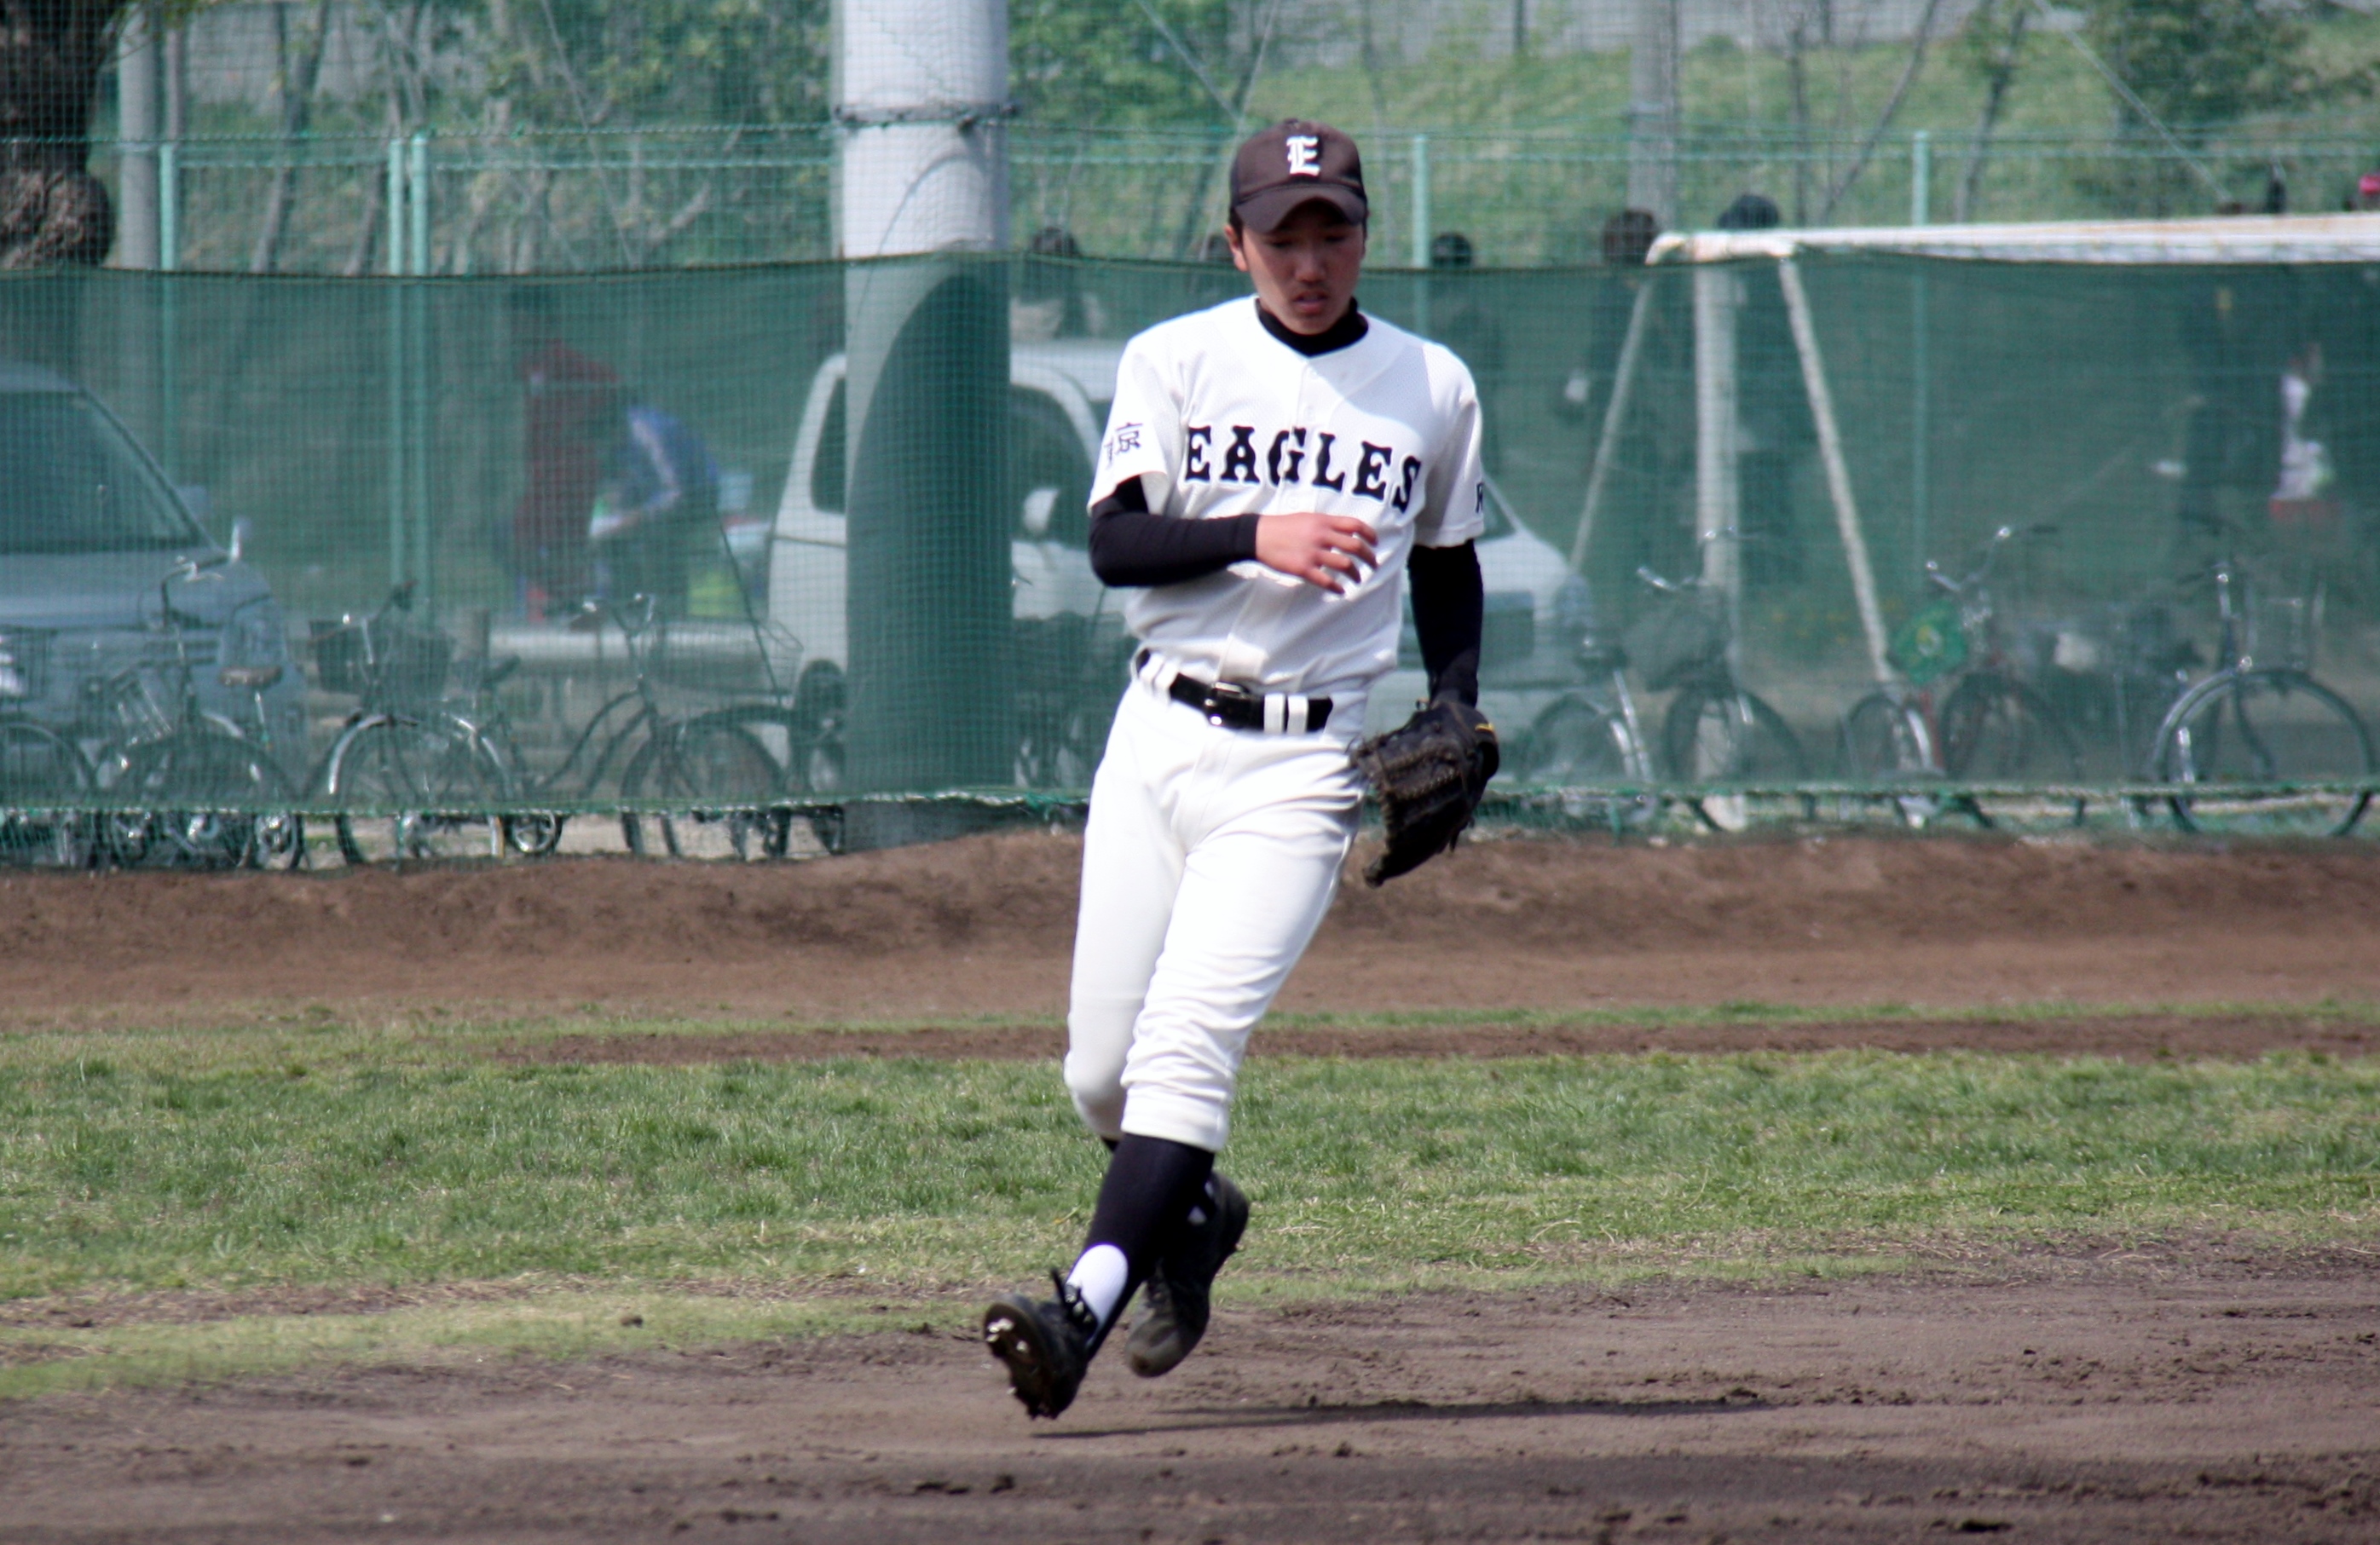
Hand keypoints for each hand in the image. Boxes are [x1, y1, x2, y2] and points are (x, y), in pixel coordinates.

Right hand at [1255, 512, 1377, 593]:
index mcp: (1323, 522)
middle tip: (1373, 565)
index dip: (1370, 535)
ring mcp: (1313, 553)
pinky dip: (1337, 588)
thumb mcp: (1307, 518)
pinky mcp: (1303, 569)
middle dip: (1369, 558)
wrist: (1258, 535)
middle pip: (1355, 547)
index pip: (1355, 525)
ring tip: (1358, 579)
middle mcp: (1321, 536)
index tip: (1375, 544)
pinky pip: (1326, 581)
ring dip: (1356, 574)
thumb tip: (1345, 532)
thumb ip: (1326, 525)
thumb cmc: (1283, 526)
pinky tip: (1340, 591)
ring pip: (1345, 565)